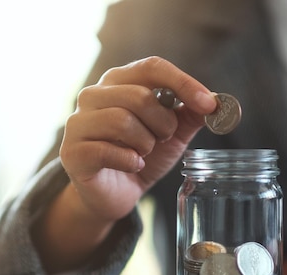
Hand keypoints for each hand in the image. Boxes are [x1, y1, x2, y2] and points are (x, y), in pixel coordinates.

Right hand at [34, 57, 216, 272]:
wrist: (114, 194)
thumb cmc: (140, 156)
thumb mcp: (172, 134)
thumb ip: (190, 115)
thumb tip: (214, 102)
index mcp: (118, 82)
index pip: (152, 67)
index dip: (184, 84)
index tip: (209, 105)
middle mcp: (93, 95)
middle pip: (140, 96)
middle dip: (163, 123)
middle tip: (164, 138)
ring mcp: (77, 123)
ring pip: (122, 120)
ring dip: (145, 143)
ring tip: (144, 153)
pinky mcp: (72, 152)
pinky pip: (107, 150)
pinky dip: (130, 161)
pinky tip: (132, 166)